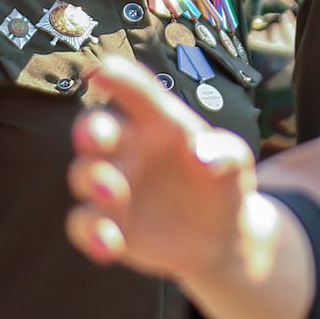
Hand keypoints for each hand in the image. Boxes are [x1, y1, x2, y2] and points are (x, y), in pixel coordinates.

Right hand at [66, 60, 256, 277]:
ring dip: (92, 180)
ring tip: (113, 193)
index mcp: (155, 122)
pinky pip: (84, 224)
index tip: (103, 72)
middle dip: (90, 130)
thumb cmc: (222, 183)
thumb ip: (226, 153)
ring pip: (83, 175)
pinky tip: (111, 246)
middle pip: (94, 130)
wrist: (221, 238)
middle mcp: (126, 149)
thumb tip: (200, 156)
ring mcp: (111, 186)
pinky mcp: (106, 223)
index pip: (135, 94)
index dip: (119, 80)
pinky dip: (92, 234)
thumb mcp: (236, 163)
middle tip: (96, 138)